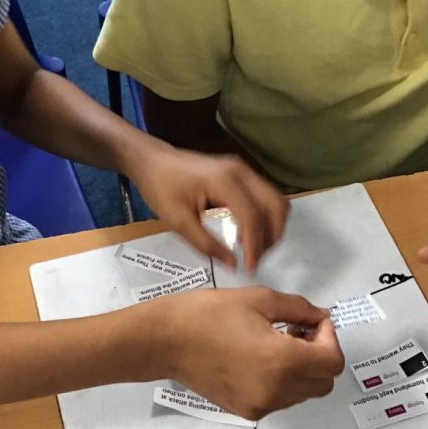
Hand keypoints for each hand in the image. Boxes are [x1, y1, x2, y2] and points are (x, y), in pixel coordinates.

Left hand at [126, 141, 287, 270]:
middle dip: (271, 235)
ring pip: (275, 200)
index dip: (255, 245)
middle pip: (276, 205)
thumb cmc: (160, 188)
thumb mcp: (178, 221)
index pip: (253, 216)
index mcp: (224, 181)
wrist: (152, 160)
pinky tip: (248, 233)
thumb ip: (205, 244)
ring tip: (255, 248)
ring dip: (271, 226)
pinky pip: (265, 196)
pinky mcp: (241, 173)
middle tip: (256, 258)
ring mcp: (243, 169)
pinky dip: (264, 216)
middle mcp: (241, 171)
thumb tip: (232, 264)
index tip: (250, 268)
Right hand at [148, 286, 343, 419]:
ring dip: (303, 369)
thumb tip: (321, 318)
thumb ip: (299, 309)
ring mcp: (261, 405)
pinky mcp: (246, 411)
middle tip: (299, 330)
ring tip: (277, 342)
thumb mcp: (259, 300)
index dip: (330, 338)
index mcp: (282, 361)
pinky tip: (261, 359)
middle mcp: (276, 391)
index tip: (313, 322)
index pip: (332, 361)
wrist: (164, 340)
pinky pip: (280, 399)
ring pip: (304, 393)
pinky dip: (282, 381)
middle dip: (320, 355)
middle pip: (324, 382)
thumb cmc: (206, 314)